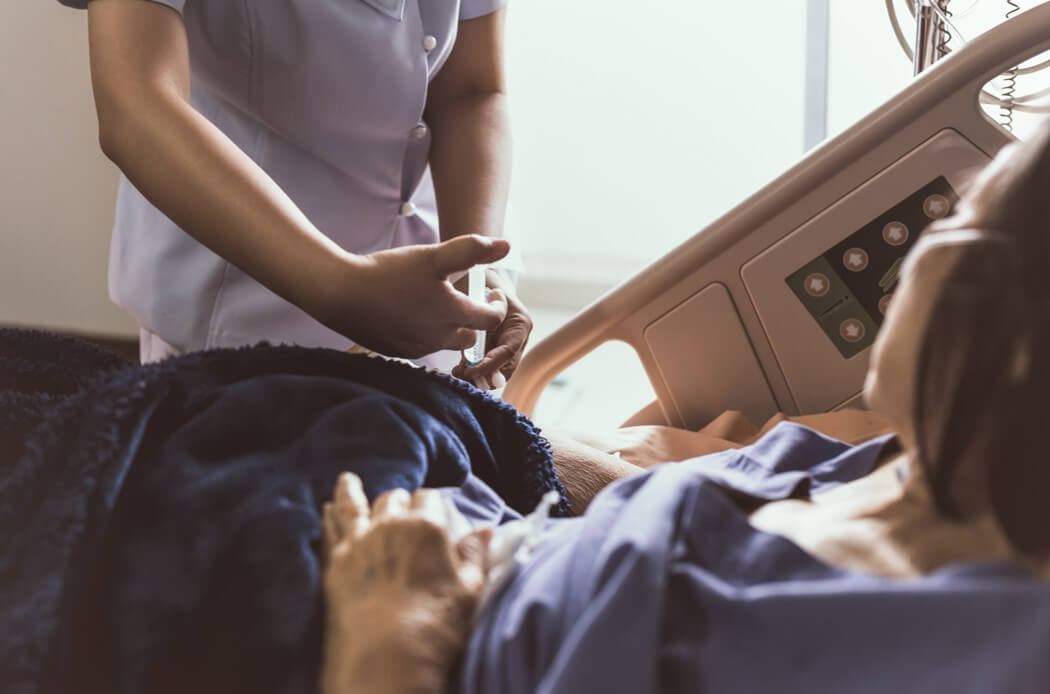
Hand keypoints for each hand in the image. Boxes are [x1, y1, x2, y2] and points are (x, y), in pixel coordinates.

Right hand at [311, 235, 510, 358]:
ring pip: (444, 342)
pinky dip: (423, 332)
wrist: (341, 294)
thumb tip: (506, 246)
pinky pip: (420, 346)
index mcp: (453, 315)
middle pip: (469, 336)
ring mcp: (416, 349)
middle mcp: (438, 338)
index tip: (491, 291)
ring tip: (434, 303)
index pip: (491, 319)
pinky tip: (410, 313)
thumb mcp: (434, 256)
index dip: (496, 305)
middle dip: (472, 320)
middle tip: (462, 298)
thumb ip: (472, 250)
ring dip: (447, 326)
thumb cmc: (389, 273)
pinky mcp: (396, 352)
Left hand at [321, 474, 490, 693]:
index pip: (430, 498)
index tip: (433, 514)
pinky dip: (330, 514)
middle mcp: (392, 525)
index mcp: (428, 527)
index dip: (432, 505)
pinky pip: (331, 528)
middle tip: (401, 511)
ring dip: (354, 491)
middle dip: (400, 502)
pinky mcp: (336, 562)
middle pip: (395, 499)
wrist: (387, 658)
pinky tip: (326, 507)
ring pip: (357, 504)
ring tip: (349, 479)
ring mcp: (360, 541)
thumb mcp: (470, 590)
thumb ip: (475, 554)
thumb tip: (485, 529)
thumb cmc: (437, 626)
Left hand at [452, 270, 533, 386]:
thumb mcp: (479, 293)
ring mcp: (507, 346)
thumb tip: (481, 323)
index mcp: (520, 323)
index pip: (508, 351)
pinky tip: (460, 368)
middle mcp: (518, 338)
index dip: (490, 365)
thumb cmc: (478, 281)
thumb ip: (482, 309)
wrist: (477, 279)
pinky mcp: (494, 351)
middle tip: (461, 374)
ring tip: (459, 371)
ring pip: (497, 373)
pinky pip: (487, 369)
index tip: (470, 370)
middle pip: (506, 369)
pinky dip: (474, 372)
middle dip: (484, 376)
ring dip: (478, 376)